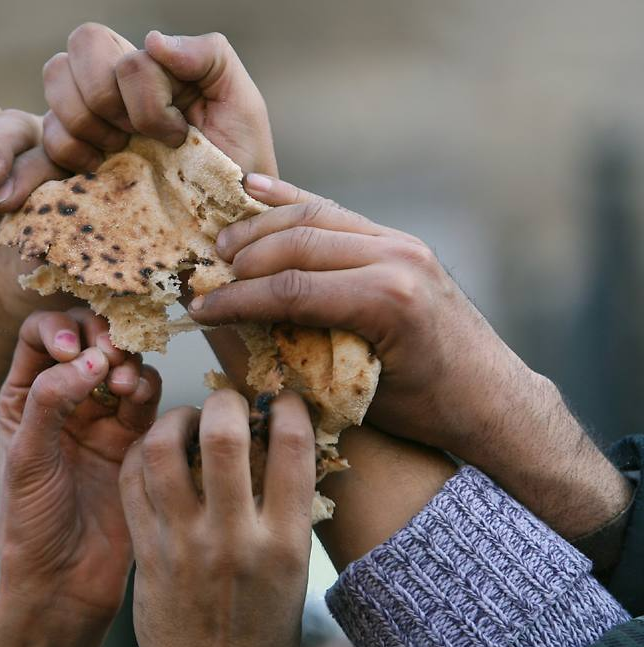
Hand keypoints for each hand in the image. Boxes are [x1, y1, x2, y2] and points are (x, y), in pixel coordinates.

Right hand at [0, 22, 65, 330]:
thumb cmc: (44, 281)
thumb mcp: (69, 256)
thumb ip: (74, 219)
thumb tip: (77, 198)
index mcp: (80, 156)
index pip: (77, 138)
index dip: (69, 157)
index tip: (67, 189)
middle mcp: (36, 139)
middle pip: (25, 128)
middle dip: (12, 163)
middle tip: (0, 203)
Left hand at [0, 308, 160, 620]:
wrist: (66, 579)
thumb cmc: (32, 523)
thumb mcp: (27, 458)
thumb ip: (51, 402)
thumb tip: (89, 360)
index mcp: (24, 396)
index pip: (39, 334)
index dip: (59, 328)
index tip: (72, 350)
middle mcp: (63, 398)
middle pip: (86, 337)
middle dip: (100, 336)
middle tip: (109, 355)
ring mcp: (101, 416)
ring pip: (121, 363)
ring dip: (126, 362)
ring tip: (122, 386)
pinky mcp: (134, 437)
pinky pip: (146, 396)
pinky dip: (146, 387)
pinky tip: (137, 399)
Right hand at [42, 23, 276, 175]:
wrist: (226, 220)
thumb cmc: (237, 162)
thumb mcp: (241, 102)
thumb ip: (209, 54)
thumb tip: (152, 40)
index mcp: (149, 66)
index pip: (114, 48)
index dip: (143, 97)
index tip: (177, 133)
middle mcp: (112, 85)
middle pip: (74, 53)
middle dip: (108, 101)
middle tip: (138, 138)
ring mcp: (87, 120)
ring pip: (54, 85)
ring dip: (88, 127)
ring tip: (120, 154)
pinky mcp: (71, 159)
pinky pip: (44, 140)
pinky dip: (69, 154)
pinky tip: (99, 171)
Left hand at [120, 390, 314, 646]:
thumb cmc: (262, 631)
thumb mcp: (294, 571)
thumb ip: (285, 510)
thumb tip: (279, 444)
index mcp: (284, 542)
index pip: (294, 447)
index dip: (289, 407)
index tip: (282, 400)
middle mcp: (234, 538)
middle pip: (224, 437)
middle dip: (225, 401)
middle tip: (227, 402)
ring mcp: (184, 545)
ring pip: (163, 451)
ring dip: (175, 419)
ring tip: (185, 419)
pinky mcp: (146, 554)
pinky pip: (133, 483)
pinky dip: (142, 453)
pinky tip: (155, 451)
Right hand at [188, 174, 631, 539]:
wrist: (492, 397)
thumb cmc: (428, 410)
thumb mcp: (360, 394)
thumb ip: (304, 356)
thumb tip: (239, 336)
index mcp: (388, 300)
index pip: (291, 289)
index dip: (237, 299)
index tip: (199, 309)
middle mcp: (396, 258)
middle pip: (297, 243)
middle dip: (242, 258)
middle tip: (204, 276)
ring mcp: (401, 242)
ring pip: (314, 216)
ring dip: (261, 227)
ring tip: (221, 244)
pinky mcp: (400, 241)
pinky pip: (337, 214)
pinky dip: (294, 202)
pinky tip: (257, 191)